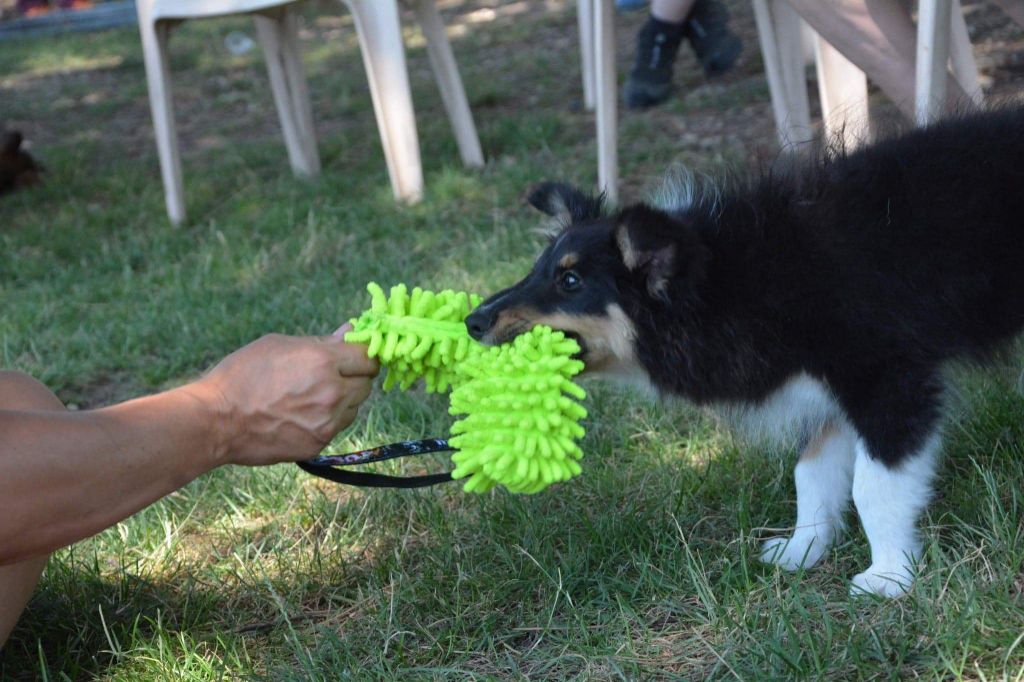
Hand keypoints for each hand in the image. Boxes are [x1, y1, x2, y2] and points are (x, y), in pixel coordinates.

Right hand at [187, 324, 378, 465]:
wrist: (217, 421)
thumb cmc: (243, 374)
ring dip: (344, 399)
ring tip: (311, 395)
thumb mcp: (279, 345)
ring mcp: (327, 422)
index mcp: (323, 362)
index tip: (353, 353)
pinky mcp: (319, 443)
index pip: (368, 356)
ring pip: (355, 407)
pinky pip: (338, 426)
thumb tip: (351, 330)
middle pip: (367, 383)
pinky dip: (329, 419)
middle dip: (354, 376)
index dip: (362, 353)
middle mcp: (332, 393)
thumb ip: (322, 341)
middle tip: (332, 374)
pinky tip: (302, 413)